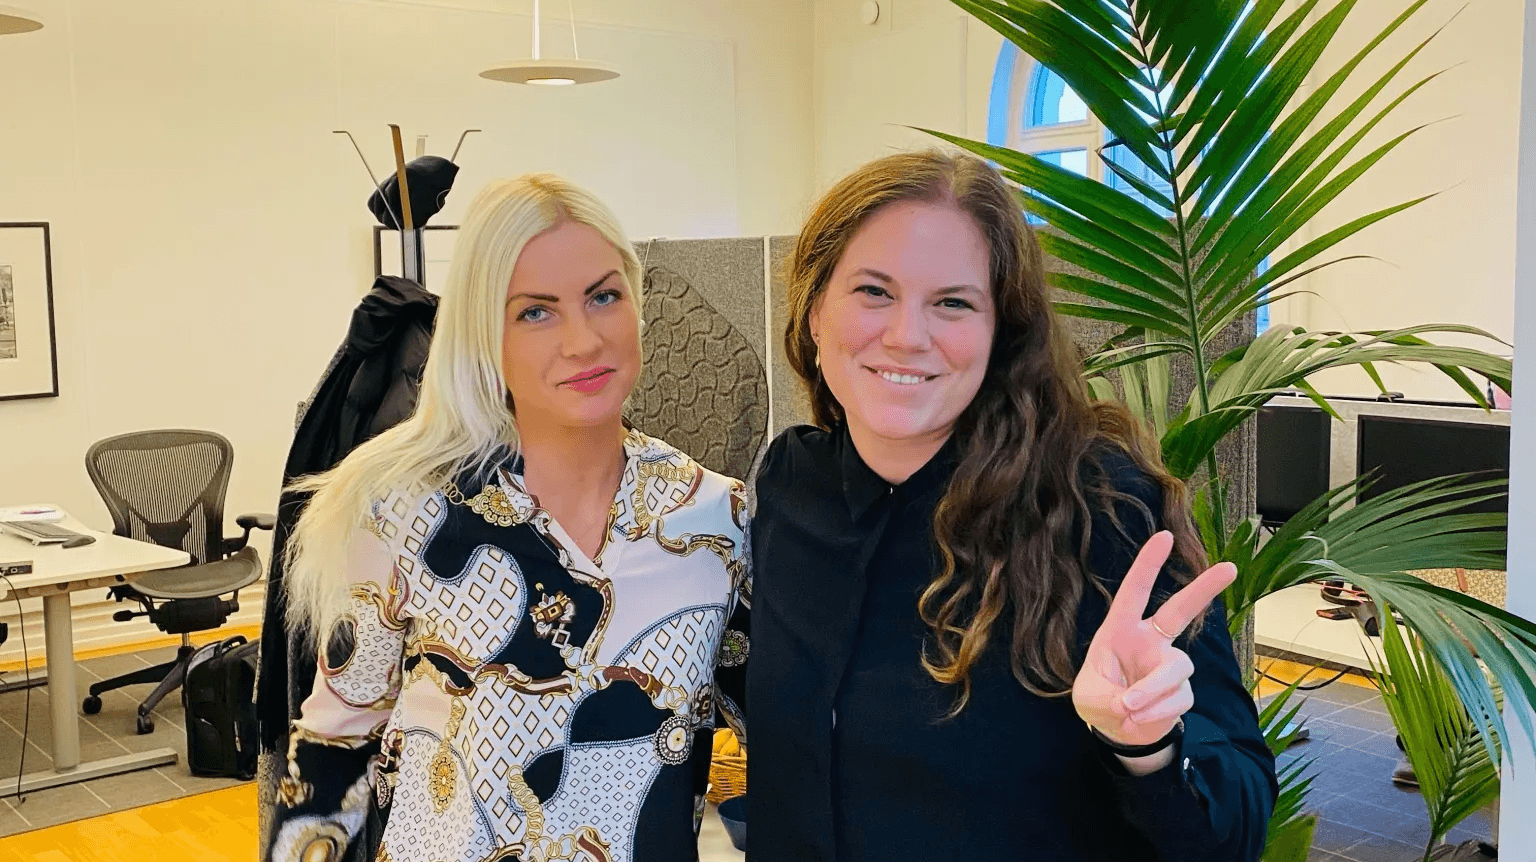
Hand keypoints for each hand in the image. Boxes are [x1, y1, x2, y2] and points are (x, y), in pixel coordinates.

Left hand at [1072, 531, 1235, 750]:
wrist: (1116, 730)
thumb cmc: (1097, 699)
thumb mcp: (1089, 697)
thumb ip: (1109, 697)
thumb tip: (1135, 702)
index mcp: (1121, 630)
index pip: (1134, 592)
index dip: (1148, 565)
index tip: (1164, 537)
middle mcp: (1150, 640)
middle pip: (1181, 610)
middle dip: (1205, 588)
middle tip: (1230, 567)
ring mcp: (1169, 664)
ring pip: (1176, 669)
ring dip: (1152, 691)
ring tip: (1128, 708)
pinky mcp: (1183, 690)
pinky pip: (1177, 698)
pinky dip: (1155, 713)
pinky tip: (1139, 718)